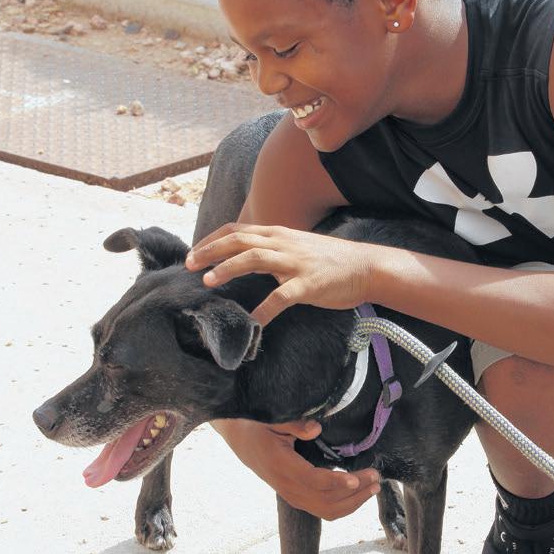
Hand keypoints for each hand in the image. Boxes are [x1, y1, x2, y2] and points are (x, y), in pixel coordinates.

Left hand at [186, 223, 377, 324]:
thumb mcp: (296, 248)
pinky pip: (281, 297)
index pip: (237, 230)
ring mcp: (296, 263)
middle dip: (210, 251)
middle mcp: (283, 244)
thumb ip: (271, 251)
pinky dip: (264, 309)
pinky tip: (252, 323)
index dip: (212, 240)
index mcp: (278, 235)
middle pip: (239, 240)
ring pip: (254, 259)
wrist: (366, 267)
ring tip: (207, 282)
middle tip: (188, 265)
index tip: (193, 253)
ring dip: (228, 269)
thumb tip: (244, 259)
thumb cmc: (329, 261)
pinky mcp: (309, 284)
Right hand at [212, 417, 380, 519]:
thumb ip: (295, 424)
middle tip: (376, 477)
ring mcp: (292, 496)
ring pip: (327, 510)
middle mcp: (287, 487)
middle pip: (326, 499)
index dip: (337, 482)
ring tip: (374, 488)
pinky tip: (358, 495)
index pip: (314, 481)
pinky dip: (344, 507)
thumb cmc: (259, 428)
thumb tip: (317, 428)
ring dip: (353, 502)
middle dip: (355, 492)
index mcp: (282, 466)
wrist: (242, 442)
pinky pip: (323, 511)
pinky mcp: (296, 499)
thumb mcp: (273, 420)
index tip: (357, 478)